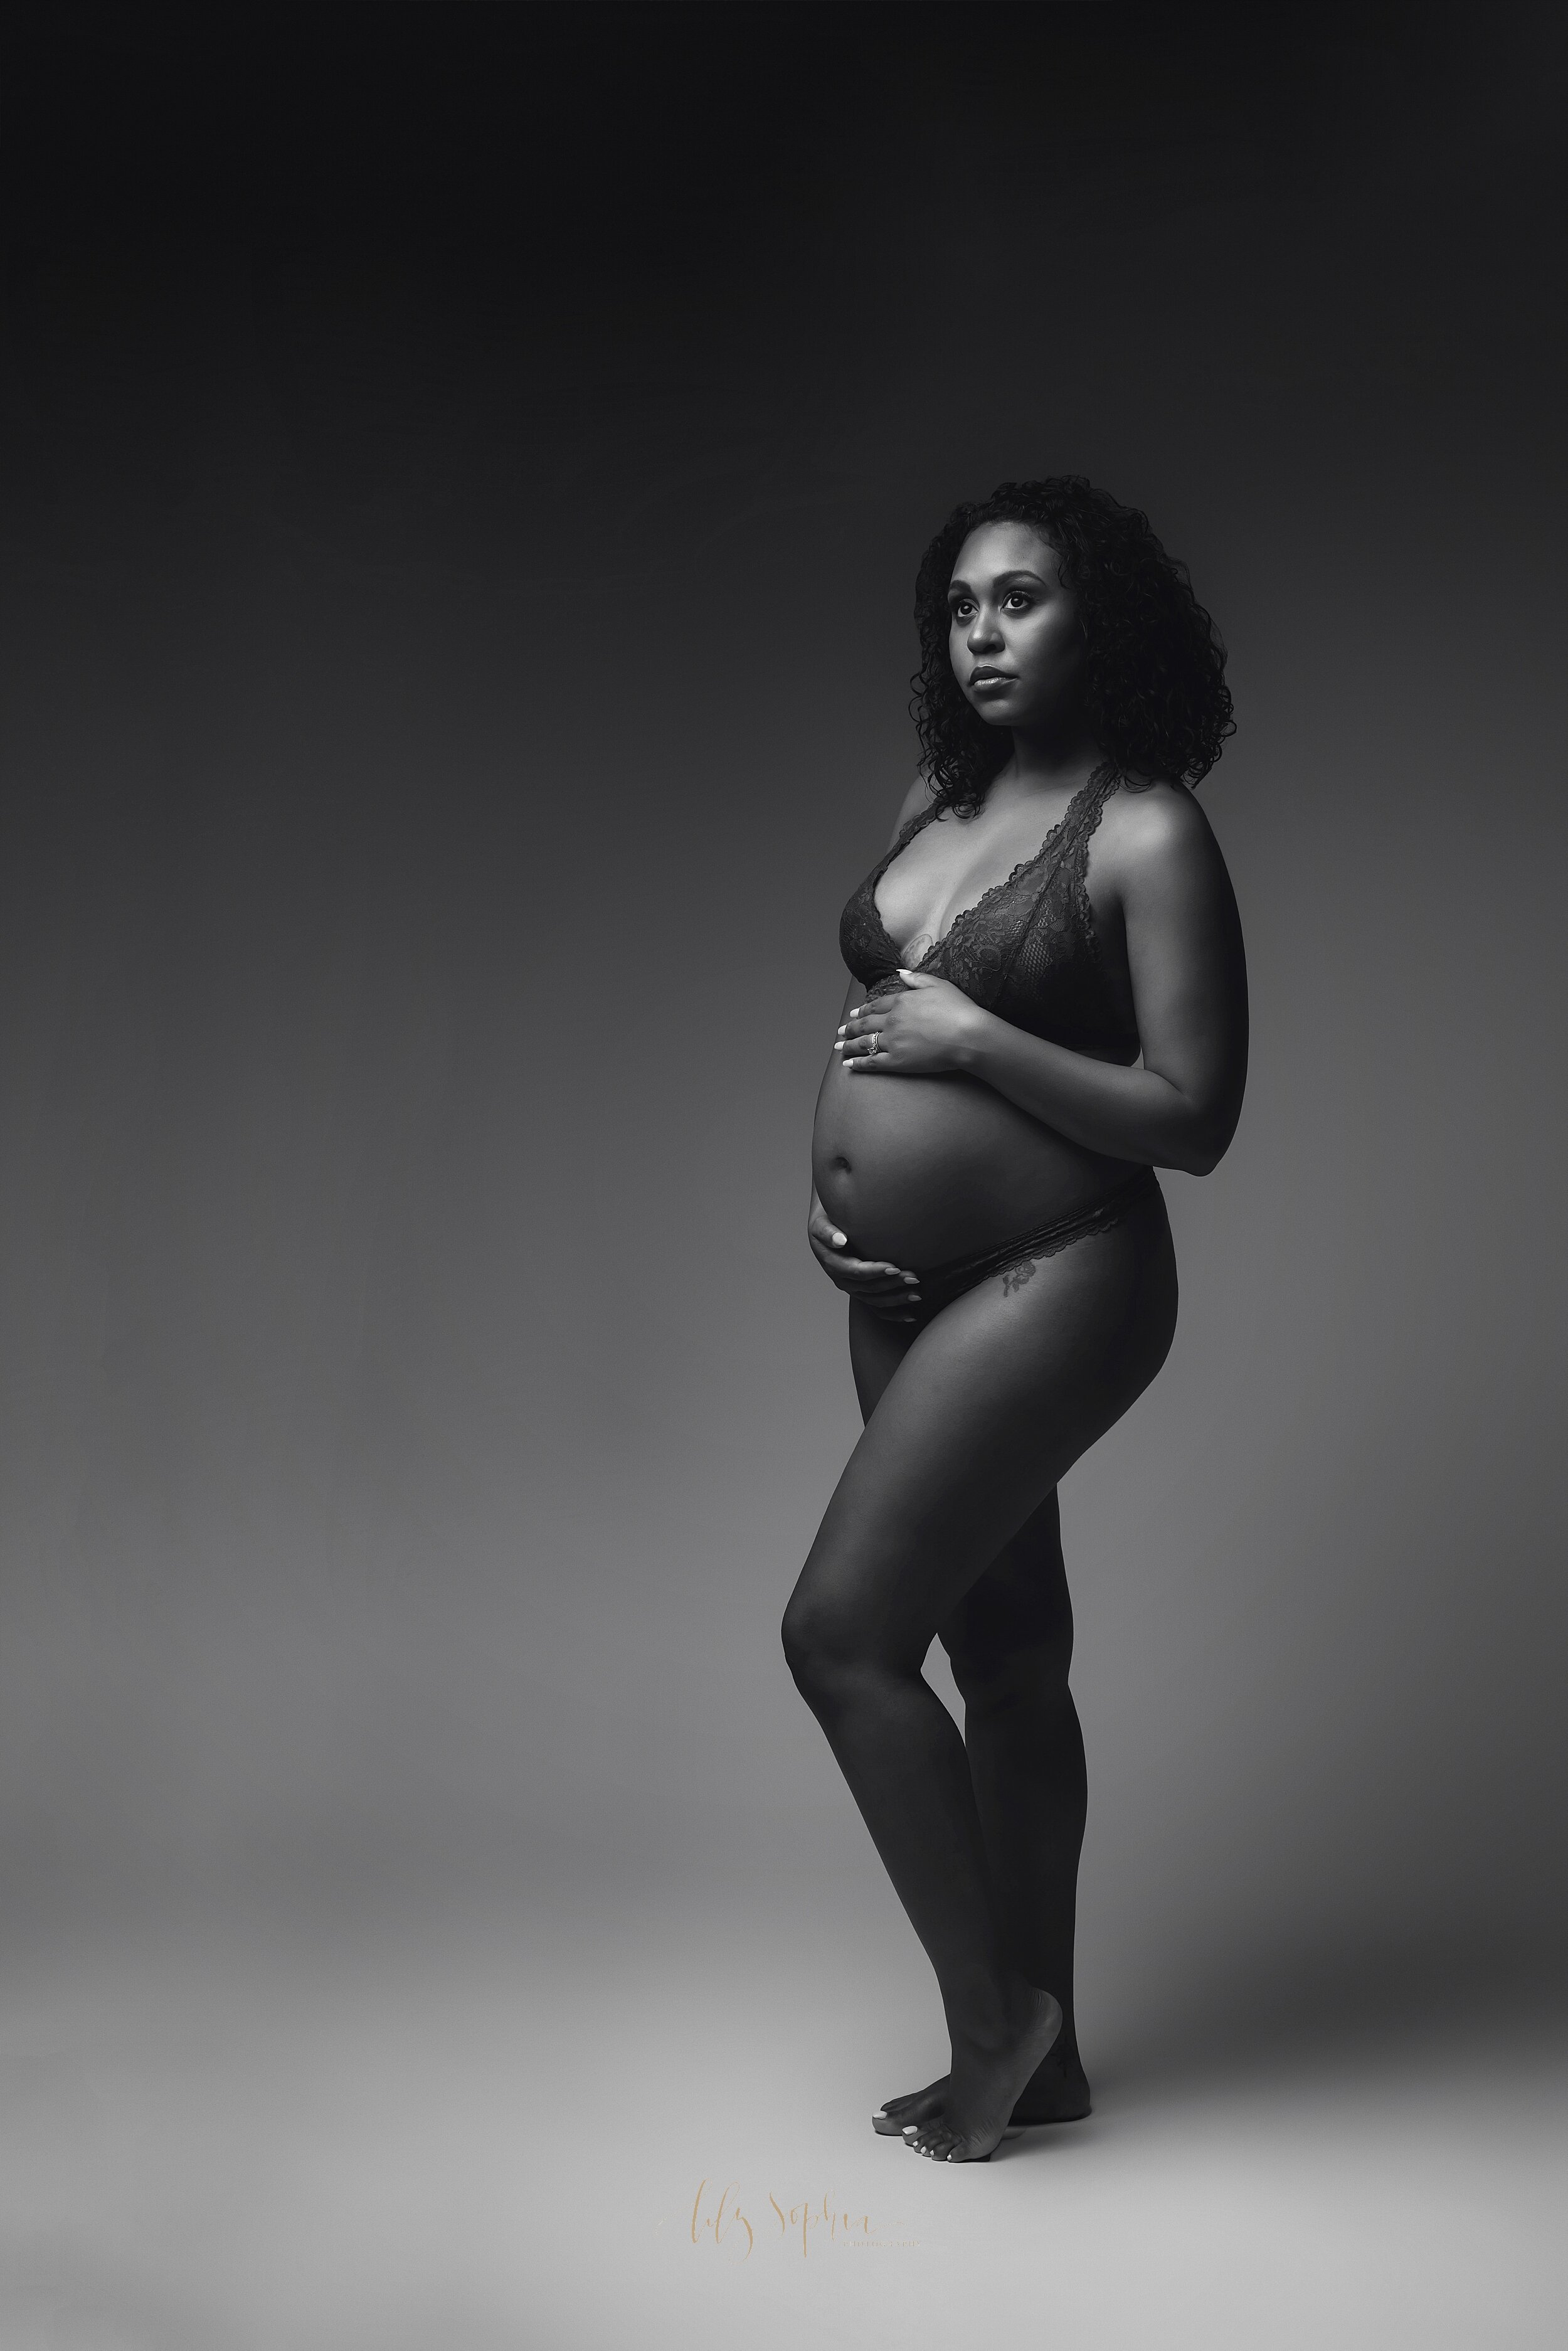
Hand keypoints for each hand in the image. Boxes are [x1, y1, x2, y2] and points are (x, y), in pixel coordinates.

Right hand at [807, 1192, 922, 1321]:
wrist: (827, 1229)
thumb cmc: (826, 1222)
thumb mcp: (821, 1224)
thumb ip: (828, 1232)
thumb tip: (840, 1240)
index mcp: (833, 1264)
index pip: (857, 1272)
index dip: (876, 1271)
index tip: (895, 1267)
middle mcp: (843, 1280)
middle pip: (870, 1287)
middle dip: (893, 1284)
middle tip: (914, 1277)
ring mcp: (852, 1288)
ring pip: (876, 1300)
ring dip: (897, 1299)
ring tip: (917, 1295)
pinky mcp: (861, 1291)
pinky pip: (877, 1308)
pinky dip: (893, 1314)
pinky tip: (911, 1315)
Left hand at [834, 971, 984, 1075]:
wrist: (967, 1035)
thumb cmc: (958, 1009)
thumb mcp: (938, 984)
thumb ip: (916, 979)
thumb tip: (900, 973)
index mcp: (900, 1001)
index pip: (875, 1006)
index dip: (862, 1010)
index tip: (853, 1013)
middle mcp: (891, 1021)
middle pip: (864, 1024)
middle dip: (850, 1028)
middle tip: (840, 1031)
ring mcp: (892, 1042)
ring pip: (864, 1043)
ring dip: (849, 1046)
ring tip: (839, 1048)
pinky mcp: (896, 1061)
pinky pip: (871, 1062)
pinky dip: (858, 1064)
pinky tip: (848, 1066)